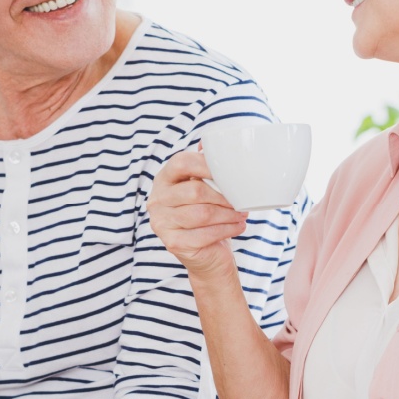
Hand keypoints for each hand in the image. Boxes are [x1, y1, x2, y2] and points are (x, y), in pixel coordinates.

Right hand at [147, 148, 246, 277]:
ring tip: (242, 214)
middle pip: (194, 191)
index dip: (205, 164)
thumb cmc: (207, 215)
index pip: (180, 162)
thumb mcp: (205, 188)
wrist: (206, 255)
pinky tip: (238, 227)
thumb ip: (205, 168)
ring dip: (228, 214)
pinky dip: (226, 229)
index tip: (229, 171)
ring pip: (202, 214)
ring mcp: (162, 222)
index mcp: (164, 179)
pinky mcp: (172, 243)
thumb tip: (209, 143)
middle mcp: (157, 200)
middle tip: (241, 200)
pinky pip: (204, 234)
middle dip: (223, 196)